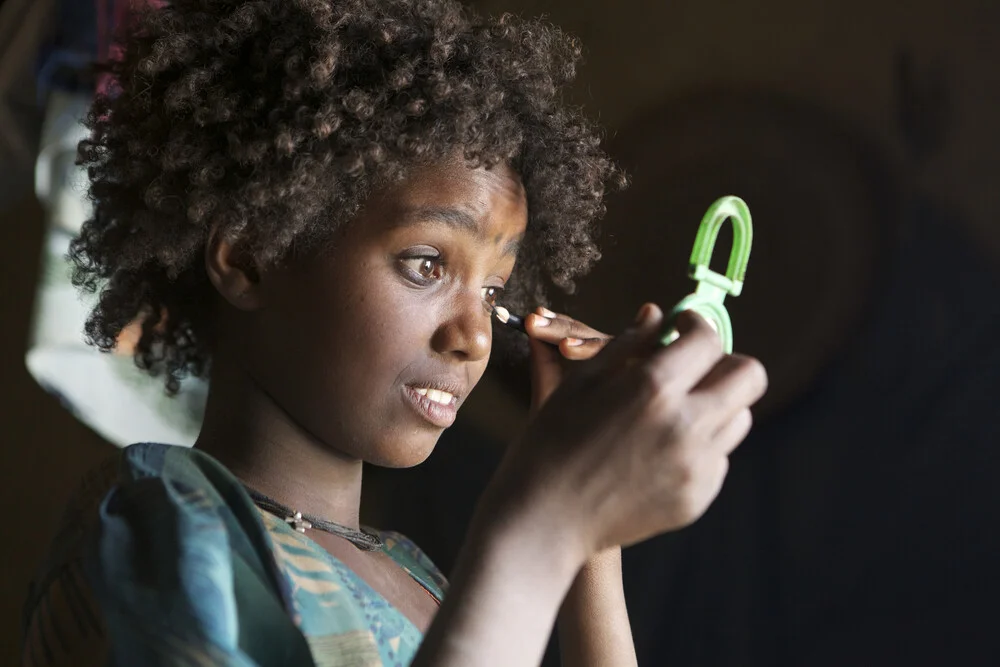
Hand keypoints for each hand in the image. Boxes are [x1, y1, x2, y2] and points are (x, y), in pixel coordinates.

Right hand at [485, 303, 768, 562]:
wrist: (545, 518)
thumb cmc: (552, 443)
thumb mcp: (581, 383)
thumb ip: (626, 344)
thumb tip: (656, 315)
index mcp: (653, 387)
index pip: (708, 338)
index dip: (696, 325)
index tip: (681, 328)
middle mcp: (686, 425)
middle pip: (749, 376)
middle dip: (724, 362)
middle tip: (692, 368)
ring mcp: (696, 466)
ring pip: (740, 418)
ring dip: (716, 404)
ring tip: (674, 412)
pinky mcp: (697, 497)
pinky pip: (719, 458)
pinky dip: (699, 446)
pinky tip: (659, 452)